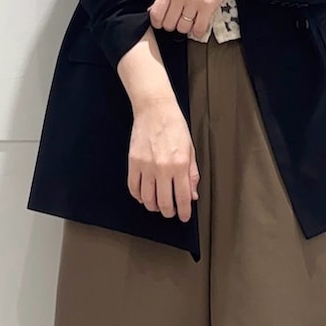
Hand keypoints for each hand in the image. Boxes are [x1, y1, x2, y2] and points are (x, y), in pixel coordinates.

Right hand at [127, 97, 199, 221]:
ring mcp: (146, 167)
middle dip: (168, 212)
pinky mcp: (133, 162)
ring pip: (147, 198)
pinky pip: (133, 187)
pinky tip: (143, 196)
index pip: (182, 197)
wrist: (155, 109)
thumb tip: (192, 194)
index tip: (184, 216)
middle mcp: (163, 169)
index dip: (184, 212)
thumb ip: (192, 174)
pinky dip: (138, 196)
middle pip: (164, 202)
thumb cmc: (175, 126)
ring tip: (157, 206)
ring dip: (153, 207)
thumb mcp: (190, 149)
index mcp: (180, 165)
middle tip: (170, 213)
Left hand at [148, 0, 258, 38]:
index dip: (158, 22)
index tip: (163, 23)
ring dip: (187, 28)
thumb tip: (154, 10)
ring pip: (183, 28)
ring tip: (191, 20)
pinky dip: (198, 31)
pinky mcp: (208, 6)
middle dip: (173, 25)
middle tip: (180, 21)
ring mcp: (194, 1)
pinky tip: (200, 24)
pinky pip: (199, 29)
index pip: (155, 13)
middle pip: (168, 24)